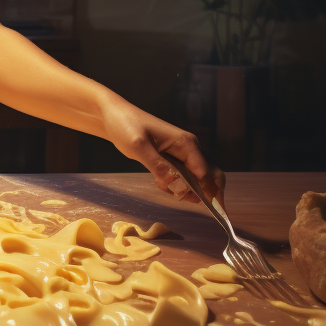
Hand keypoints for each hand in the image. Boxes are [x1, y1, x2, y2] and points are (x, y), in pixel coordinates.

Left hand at [99, 94, 225, 205]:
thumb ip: (158, 166)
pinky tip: (161, 184)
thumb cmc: (126, 126)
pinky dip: (177, 185)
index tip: (207, 208)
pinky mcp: (173, 158)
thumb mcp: (138, 146)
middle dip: (209, 193)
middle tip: (197, 205)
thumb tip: (177, 185)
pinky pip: (183, 176)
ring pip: (197, 178)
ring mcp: (182, 153)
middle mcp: (189, 148)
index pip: (205, 172)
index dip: (209, 192)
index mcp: (186, 143)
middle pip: (210, 174)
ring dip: (188, 190)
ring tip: (165, 188)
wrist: (114, 116)